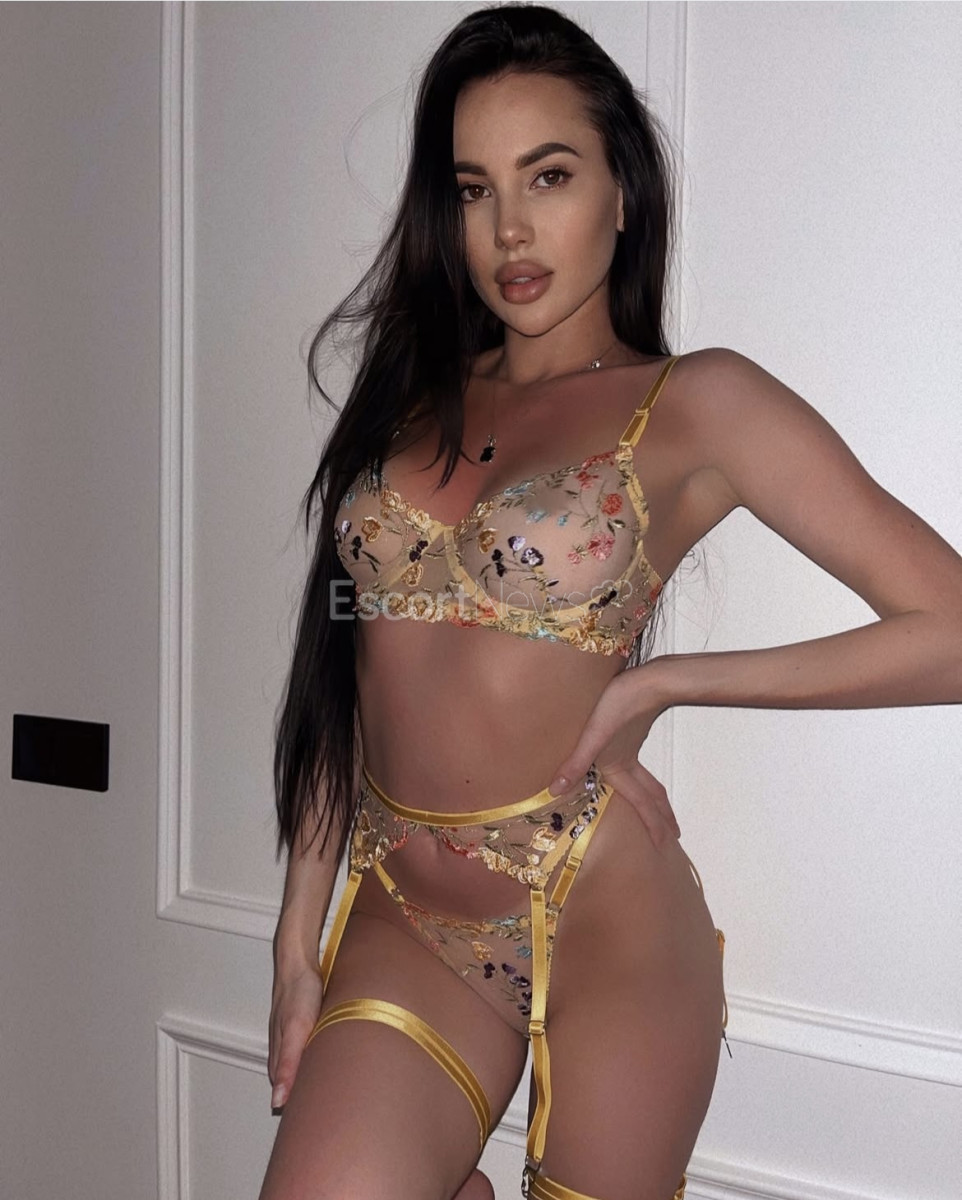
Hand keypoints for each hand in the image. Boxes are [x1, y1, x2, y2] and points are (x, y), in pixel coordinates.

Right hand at [268, 961, 323, 1108]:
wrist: (299, 960)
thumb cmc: (298, 992)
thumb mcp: (296, 1029)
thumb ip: (288, 1064)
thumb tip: (278, 1099)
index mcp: (279, 1055)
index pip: (284, 1093)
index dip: (295, 1107)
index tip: (308, 1124)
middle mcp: (283, 1048)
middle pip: (291, 1081)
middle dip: (303, 1096)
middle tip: (321, 1112)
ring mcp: (292, 1035)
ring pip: (299, 1065)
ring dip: (309, 1077)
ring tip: (325, 1092)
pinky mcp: (303, 1024)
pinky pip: (307, 1048)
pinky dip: (314, 1058)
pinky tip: (325, 1059)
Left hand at [547, 667, 680, 848]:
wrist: (646, 681)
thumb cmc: (618, 705)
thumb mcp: (593, 735)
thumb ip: (576, 763)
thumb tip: (555, 790)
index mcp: (621, 766)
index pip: (641, 803)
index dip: (652, 825)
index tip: (664, 845)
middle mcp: (629, 760)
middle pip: (652, 795)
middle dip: (662, 817)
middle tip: (674, 836)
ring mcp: (632, 745)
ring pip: (648, 778)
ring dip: (656, 798)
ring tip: (661, 808)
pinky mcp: (631, 729)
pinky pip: (639, 763)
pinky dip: (642, 775)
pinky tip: (631, 765)